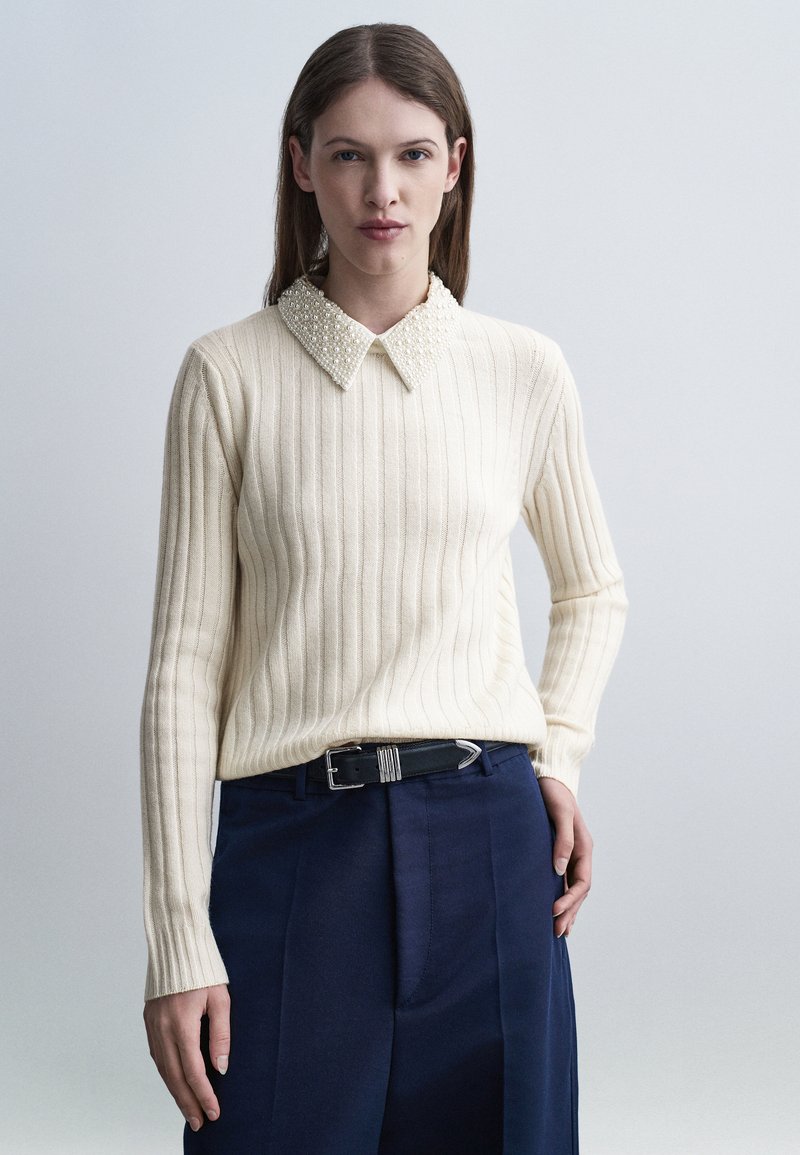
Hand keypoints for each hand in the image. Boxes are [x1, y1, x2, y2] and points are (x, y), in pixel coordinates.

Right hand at [143, 983, 229, 1132]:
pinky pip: (156, 1054)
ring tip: (187, 1109)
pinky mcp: (148, 1020)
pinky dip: (165, 1072)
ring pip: (162, 1068)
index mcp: (182, 1023)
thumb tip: (220, 1068)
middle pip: (174, 1076)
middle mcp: (163, 1028)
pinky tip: (174, 1082)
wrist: (177, 946)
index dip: (204, 1094)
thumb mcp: (221, 999)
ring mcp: (152, 1025)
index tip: (214, 1112)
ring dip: (175, 1091)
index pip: (193, 1070)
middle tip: (198, 1123)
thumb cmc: (204, 970)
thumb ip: (221, 1035)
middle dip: (187, 1102)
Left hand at [536, 777, 592, 937]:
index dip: (570, 900)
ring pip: (572, 888)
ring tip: (558, 930)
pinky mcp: (559, 852)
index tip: (554, 911)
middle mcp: (580, 853)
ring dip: (567, 909)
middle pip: (579, 890)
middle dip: (569, 911)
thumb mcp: (559, 813)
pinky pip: (563, 880)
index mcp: (584, 847)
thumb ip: (563, 840)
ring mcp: (570, 854)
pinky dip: (561, 896)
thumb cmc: (554, 792)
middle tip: (556, 932)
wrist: (548, 777)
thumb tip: (559, 869)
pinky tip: (554, 908)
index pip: (582, 882)